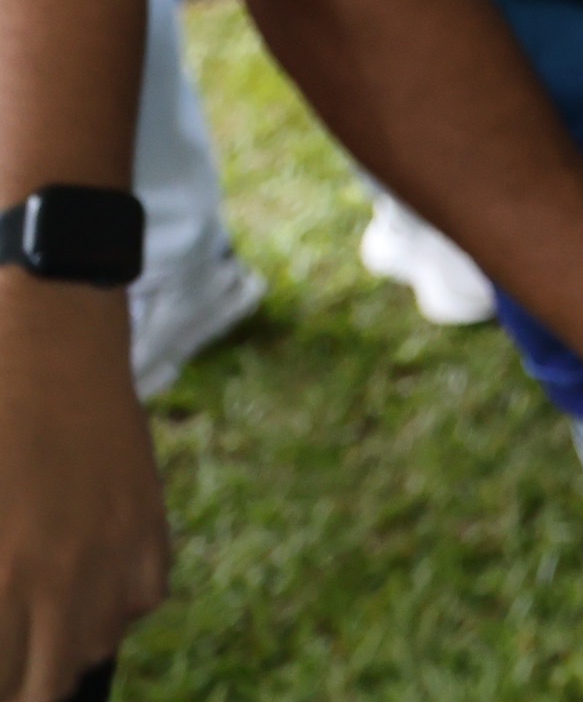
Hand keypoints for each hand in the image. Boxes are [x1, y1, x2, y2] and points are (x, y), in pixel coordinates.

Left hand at [0, 277, 167, 701]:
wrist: (46, 336)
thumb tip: (0, 611)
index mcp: (0, 574)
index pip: (4, 679)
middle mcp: (59, 576)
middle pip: (42, 684)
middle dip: (18, 681)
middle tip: (4, 658)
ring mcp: (113, 549)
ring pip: (90, 647)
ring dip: (57, 649)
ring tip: (28, 625)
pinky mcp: (148, 521)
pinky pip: (139, 599)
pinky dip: (110, 605)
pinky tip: (79, 581)